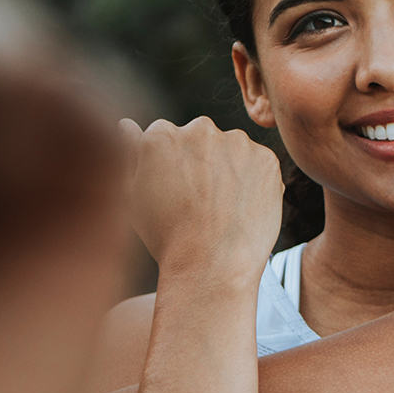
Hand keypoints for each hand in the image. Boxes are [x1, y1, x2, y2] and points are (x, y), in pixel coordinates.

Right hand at [119, 116, 282, 283]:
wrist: (211, 267)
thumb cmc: (165, 236)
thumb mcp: (132, 196)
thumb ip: (129, 153)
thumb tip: (126, 125)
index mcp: (161, 134)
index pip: (166, 135)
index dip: (171, 165)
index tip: (175, 190)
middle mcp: (200, 129)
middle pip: (200, 138)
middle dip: (200, 160)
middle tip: (200, 200)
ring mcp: (238, 143)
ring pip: (232, 149)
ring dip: (228, 167)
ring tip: (222, 208)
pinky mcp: (267, 159)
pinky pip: (259, 164)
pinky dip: (254, 180)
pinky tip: (242, 208)